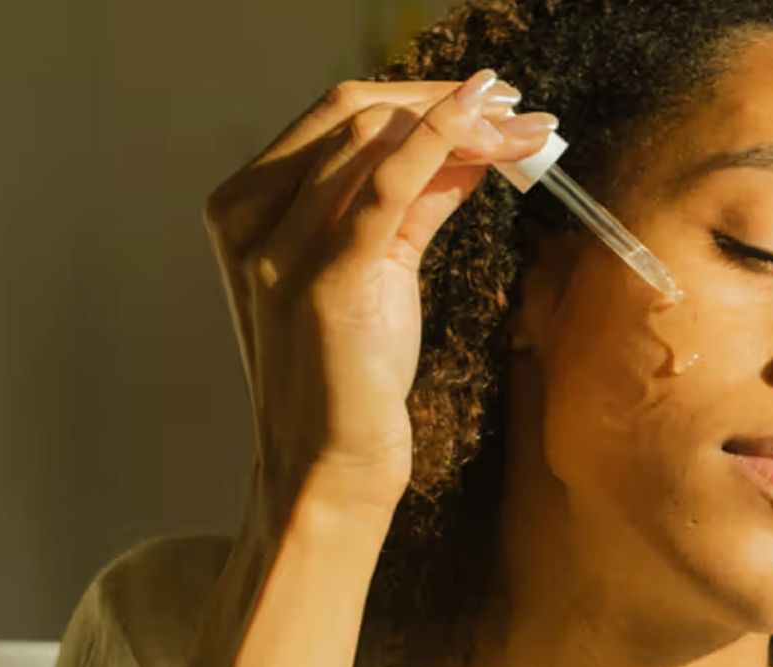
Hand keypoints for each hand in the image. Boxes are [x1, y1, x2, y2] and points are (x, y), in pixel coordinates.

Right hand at [202, 71, 555, 523]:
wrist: (330, 465)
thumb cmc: (352, 375)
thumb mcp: (378, 269)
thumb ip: (409, 201)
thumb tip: (465, 140)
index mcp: (246, 207)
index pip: (333, 114)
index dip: (416, 95)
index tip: (486, 98)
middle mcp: (249, 219)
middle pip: (352, 112)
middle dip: (443, 100)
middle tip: (518, 108)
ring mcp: (277, 249)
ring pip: (372, 138)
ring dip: (463, 123)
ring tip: (526, 131)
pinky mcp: (324, 281)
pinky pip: (382, 184)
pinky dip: (437, 140)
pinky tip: (484, 125)